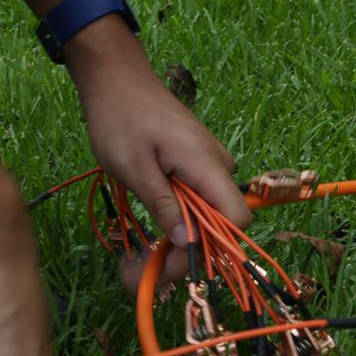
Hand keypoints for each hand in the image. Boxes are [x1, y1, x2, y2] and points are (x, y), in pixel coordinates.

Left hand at [64, 16, 250, 291]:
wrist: (119, 80)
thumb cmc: (121, 119)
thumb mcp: (133, 167)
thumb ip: (163, 204)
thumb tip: (187, 242)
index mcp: (206, 165)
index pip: (236, 219)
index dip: (212, 247)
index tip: (176, 263)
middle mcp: (218, 168)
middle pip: (221, 225)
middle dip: (188, 254)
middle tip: (145, 275)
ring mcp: (211, 167)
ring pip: (208, 217)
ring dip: (181, 242)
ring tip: (141, 260)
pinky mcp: (200, 167)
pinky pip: (199, 203)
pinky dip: (179, 222)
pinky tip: (154, 232)